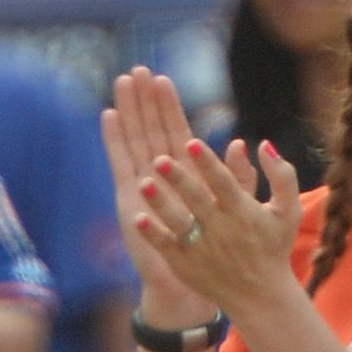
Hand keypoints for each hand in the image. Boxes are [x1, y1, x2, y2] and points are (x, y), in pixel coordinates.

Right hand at [101, 69, 221, 329]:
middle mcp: (164, 175)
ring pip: (135, 139)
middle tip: (137, 70)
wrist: (198, 281)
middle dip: (144, 100)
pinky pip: (121, 162)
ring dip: (128, 112)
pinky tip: (109, 116)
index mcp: (190, 174)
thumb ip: (241, 177)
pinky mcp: (130, 197)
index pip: (176, 132)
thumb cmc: (222, 250)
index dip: (169, 107)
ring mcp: (144, 184)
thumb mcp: (240, 210)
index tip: (163, 79)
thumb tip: (241, 142)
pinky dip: (115, 139)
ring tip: (122, 83)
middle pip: (151, 129)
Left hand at [137, 129, 302, 327]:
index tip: (192, 143)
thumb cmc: (273, 247)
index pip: (224, 182)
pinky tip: (138, 218)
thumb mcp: (288, 211)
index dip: (208, 163)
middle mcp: (221, 229)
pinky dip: (153, 234)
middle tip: (158, 159)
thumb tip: (263, 144)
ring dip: (161, 204)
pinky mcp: (186, 265)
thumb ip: (282, 176)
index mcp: (243, 212)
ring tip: (143, 184)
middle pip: (197, 199)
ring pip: (178, 222)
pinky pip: (167, 247)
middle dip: (179, 179)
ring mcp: (202, 249)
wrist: (261, 298)